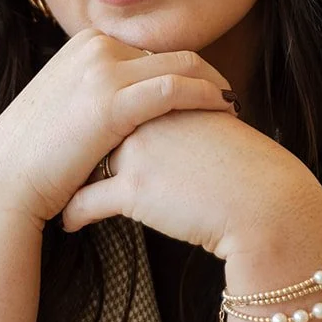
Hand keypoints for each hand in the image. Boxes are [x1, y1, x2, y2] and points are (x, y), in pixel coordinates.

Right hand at [0, 27, 239, 229]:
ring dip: (214, 84)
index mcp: (85, 44)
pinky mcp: (111, 101)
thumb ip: (97, 95)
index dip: (184, 69)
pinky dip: (206, 96)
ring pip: (181, 64)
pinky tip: (225, 112)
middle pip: (171, 52)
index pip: (151, 52)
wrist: (5, 181)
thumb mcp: (67, 109)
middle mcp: (95, 48)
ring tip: (234, 106)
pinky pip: (176, 88)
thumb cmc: (36, 158)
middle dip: (205, 73)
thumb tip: (131, 108)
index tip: (208, 90)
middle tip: (230, 98)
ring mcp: (102, 71)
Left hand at [60, 101, 320, 261]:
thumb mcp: (210, 130)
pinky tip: (68, 223)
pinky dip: (74, 214)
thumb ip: (178, 119)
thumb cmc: (247, 170)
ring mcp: (135, 152)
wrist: (266, 201)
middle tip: (57, 163)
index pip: (114, 102)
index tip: (81, 139)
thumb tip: (157, 128)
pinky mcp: (134, 190)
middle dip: (71, 145)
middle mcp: (143, 118)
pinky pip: (86, 202)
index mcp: (161, 98)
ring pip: (80, 163)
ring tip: (55, 191)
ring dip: (64, 179)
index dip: (94, 122)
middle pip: (90, 127)